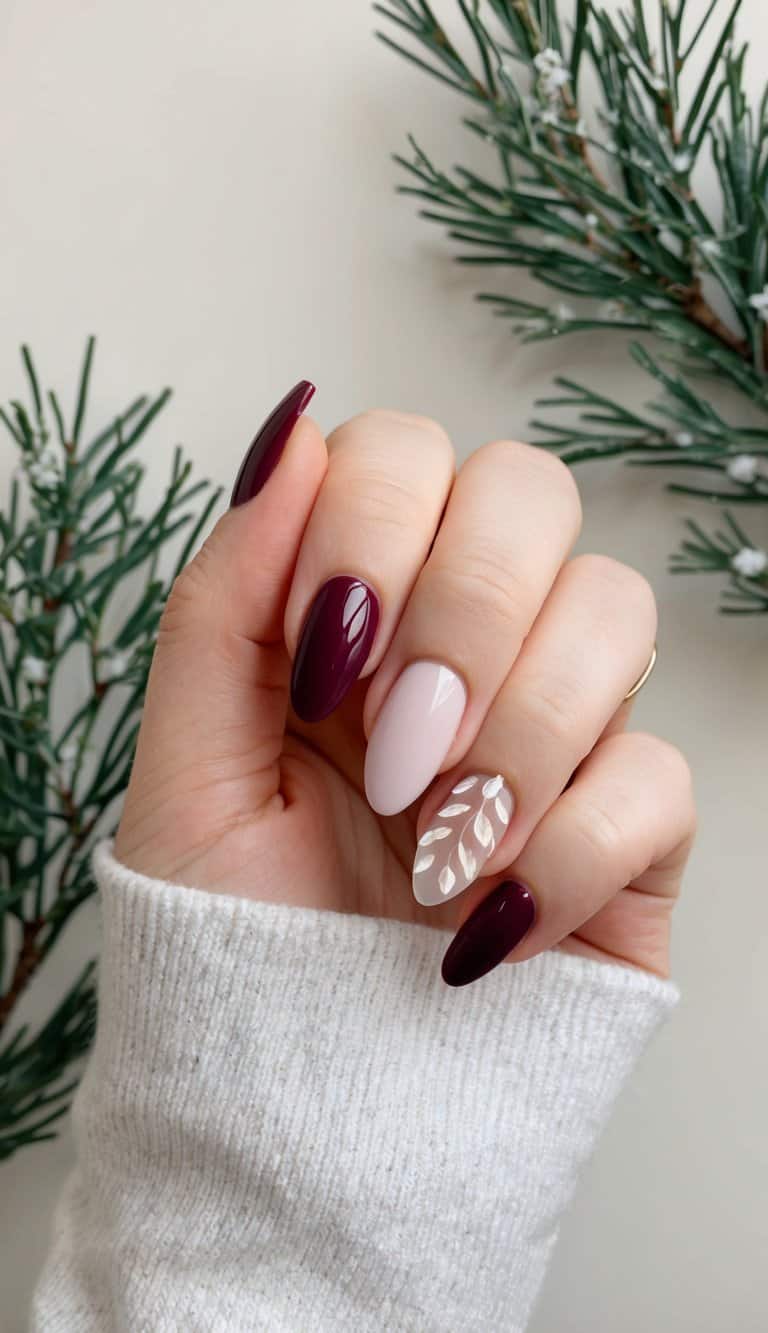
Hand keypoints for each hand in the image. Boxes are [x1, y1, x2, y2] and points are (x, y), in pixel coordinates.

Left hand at [113, 383, 694, 985]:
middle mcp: (465, 644)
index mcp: (354, 608)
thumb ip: (224, 597)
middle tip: (393, 739)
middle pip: (530, 491)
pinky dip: (562, 852)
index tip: (321, 661)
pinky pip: (658, 776)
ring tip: (432, 844)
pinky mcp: (628, 831)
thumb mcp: (186, 765)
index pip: (407, 455)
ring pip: (614, 610)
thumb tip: (293, 432)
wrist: (297, 1107)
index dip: (369, 530)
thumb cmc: (232, 936)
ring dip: (512, 732)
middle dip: (460, 609)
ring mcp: (555, 729)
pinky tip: (486, 924)